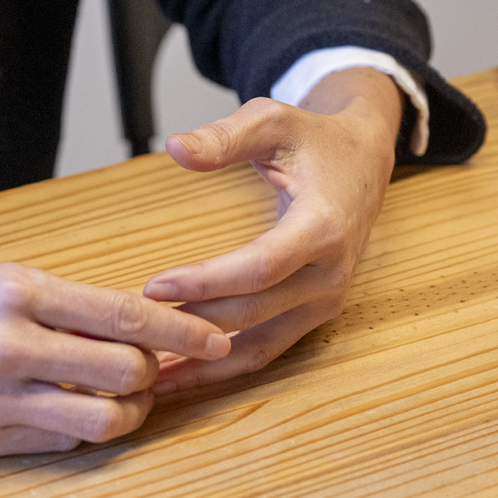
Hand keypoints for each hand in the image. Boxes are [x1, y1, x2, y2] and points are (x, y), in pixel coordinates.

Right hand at [0, 264, 229, 454]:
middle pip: (127, 370)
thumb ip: (51, 302)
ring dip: (125, 413)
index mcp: (15, 289)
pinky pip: (57, 445)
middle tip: (152, 369)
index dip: (181, 328)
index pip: (124, 311)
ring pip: (101, 420)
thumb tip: (121, 321)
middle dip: (154, 373)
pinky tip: (67, 416)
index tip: (215, 336)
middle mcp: (10, 344)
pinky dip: (77, 433)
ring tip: (117, 401)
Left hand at [141, 67, 403, 393]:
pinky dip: (220, 367)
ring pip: (257, 348)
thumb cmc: (315, 140)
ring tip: (146, 376)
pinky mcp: (313, 316)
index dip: (205, 282)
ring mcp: (325, 302)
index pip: (259, 268)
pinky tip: (178, 373)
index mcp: (323, 227)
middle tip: (132, 332)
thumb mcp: (272, 122)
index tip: (153, 287)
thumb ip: (224, 138)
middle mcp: (329, 275)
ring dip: (202, 365)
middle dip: (191, 326)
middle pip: (252, 314)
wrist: (364, 161)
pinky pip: (264, 351)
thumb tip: (176, 148)